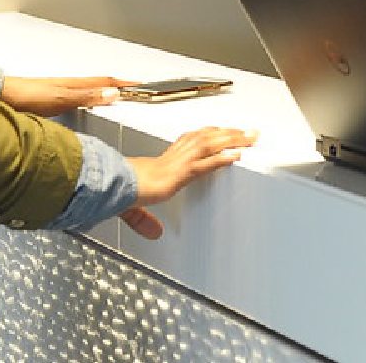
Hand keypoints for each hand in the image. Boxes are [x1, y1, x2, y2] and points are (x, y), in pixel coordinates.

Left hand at [0, 75, 132, 115]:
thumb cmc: (28, 95)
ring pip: (91, 90)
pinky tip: (87, 106)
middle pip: (102, 84)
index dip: (126, 84)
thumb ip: (87, 97)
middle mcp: (71, 85)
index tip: (142, 85)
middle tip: (135, 90)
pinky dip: (91, 99)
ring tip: (117, 96)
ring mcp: (63, 91)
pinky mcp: (54, 100)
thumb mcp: (62, 98)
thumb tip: (112, 94)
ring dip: (106, 92)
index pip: (107, 82)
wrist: (4, 97)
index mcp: (77, 84)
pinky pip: (80, 97)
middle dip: (120, 86)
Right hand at [122, 126, 256, 240]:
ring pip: (211, 144)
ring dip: (233, 139)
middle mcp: (175, 155)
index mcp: (166, 159)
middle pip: (207, 137)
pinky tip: (237, 155)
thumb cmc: (120, 191)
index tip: (223, 131)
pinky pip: (208, 162)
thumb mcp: (134, 207)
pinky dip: (224, 157)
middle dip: (229, 133)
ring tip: (249, 138)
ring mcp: (180, 161)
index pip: (193, 139)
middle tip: (248, 131)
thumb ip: (145, 221)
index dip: (210, 134)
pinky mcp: (182, 171)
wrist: (116, 188)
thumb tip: (154, 233)